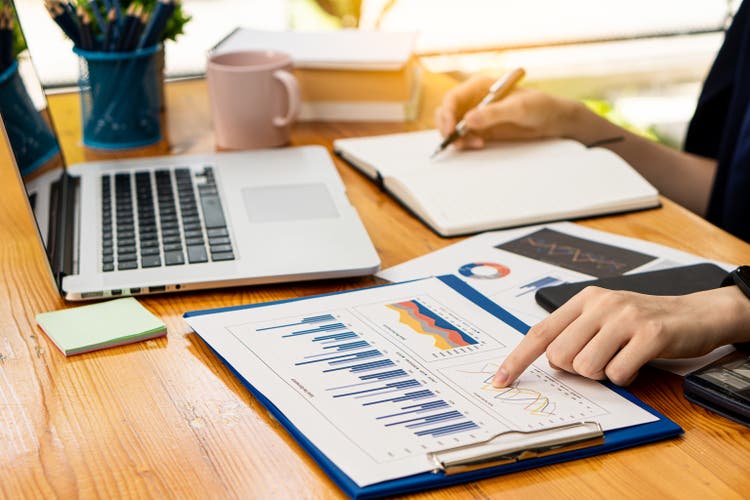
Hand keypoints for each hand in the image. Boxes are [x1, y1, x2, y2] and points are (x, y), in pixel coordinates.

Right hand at [434, 75, 582, 149]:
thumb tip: (468, 120)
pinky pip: (462, 136)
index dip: (447, 113)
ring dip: (456, 137)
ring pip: (451, 125)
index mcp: (479, 86)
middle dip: (447, 127)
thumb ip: (493, 113)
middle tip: (456, 141)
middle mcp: (473, 98)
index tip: (452, 129)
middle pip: (446, 111)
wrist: (550, 120)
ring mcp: (475, 114)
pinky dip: (464, 142)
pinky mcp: (479, 128)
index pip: (453, 98)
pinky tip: (477, 144)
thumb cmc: (538, 106)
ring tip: (472, 144)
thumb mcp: (518, 109)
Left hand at [493, 285, 749, 386]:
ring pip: (586, 368)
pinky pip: (617, 374)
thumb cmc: (642, 321)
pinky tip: (637, 362)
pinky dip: (625, 377)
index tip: (500, 380)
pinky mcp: (650, 334)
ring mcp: (625, 317)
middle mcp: (601, 304)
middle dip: (576, 369)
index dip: (517, 359)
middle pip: (560, 356)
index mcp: (584, 299)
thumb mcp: (603, 318)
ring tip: (621, 358)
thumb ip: (574, 333)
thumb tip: (548, 362)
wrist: (694, 314)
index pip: (540, 333)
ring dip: (602, 374)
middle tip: (601, 359)